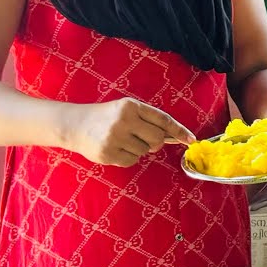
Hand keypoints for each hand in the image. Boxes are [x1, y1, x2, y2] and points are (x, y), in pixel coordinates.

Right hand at [64, 98, 195, 167]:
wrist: (74, 125)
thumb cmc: (106, 117)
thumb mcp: (126, 110)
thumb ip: (149, 120)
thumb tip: (177, 135)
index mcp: (131, 106)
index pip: (163, 119)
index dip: (179, 130)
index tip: (191, 139)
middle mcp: (124, 120)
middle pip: (157, 139)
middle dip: (155, 142)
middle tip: (143, 139)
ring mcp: (115, 138)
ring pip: (144, 151)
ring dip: (138, 149)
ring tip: (122, 140)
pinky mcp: (108, 153)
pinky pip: (132, 161)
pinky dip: (128, 157)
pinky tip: (116, 149)